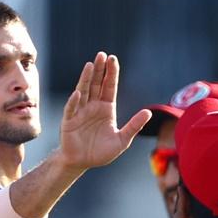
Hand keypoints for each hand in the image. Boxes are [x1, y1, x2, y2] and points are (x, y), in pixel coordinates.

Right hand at [58, 52, 151, 173]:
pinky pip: (72, 109)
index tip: (113, 59)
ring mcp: (80, 112)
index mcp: (106, 108)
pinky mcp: (69, 121)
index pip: (109, 86)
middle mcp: (92, 106)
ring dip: (86, 78)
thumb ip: (134, 126)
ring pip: (83, 91)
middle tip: (102, 54)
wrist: (81, 163)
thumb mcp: (122, 140)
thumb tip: (149, 112)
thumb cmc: (100, 152)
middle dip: (99, 69)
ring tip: (90, 64)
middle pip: (96, 84)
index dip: (111, 73)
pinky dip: (74, 101)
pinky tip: (78, 93)